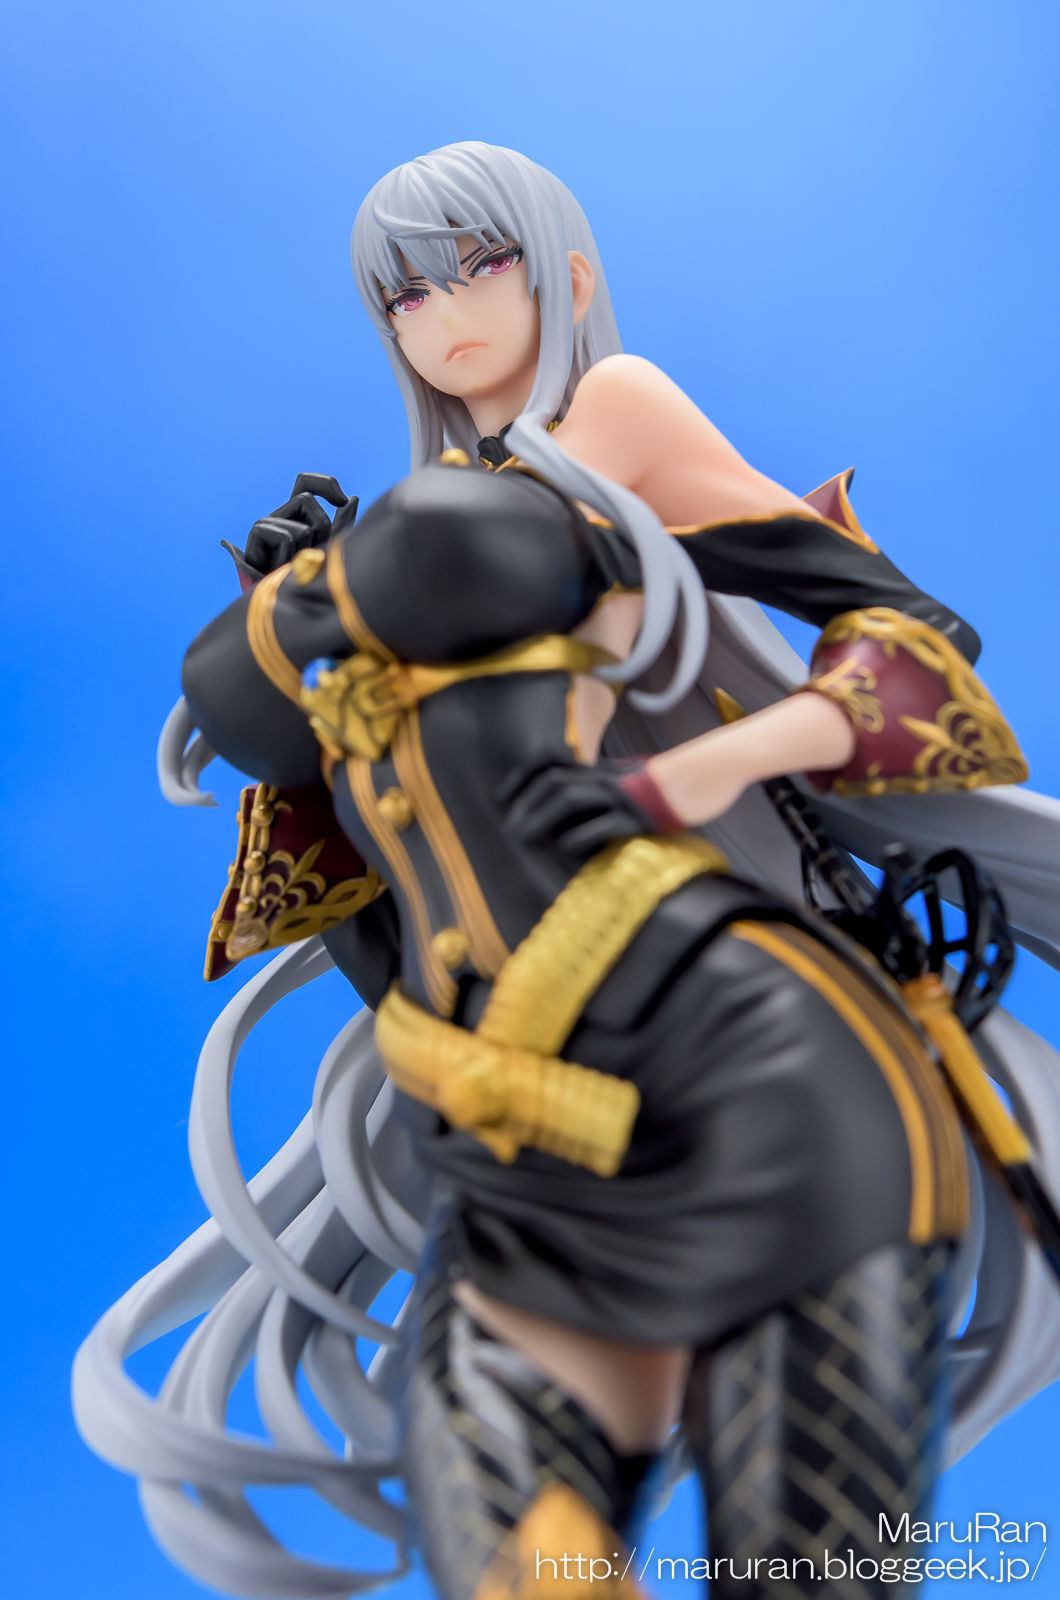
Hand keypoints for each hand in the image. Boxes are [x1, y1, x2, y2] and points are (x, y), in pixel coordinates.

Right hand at [222, 473, 358, 586]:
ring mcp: (267, 524)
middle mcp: (282, 515)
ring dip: (305, 549)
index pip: (306, 482)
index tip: (342, 500)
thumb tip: (352, 498)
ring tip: (296, 566)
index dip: (324, 484)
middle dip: (320, 526)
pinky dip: (289, 556)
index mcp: (298, 514)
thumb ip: (341, 525)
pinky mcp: (257, 535)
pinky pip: (284, 537)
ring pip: (300, 524)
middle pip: (305, 498)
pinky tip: (282, 568)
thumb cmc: (309, 579)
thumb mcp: (331, 550)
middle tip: (314, 551)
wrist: (283, 606)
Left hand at [502, 759, 668, 863]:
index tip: (501, 796)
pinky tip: (564, 848)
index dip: (521, 774)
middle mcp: (603, 777)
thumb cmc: (650, 793)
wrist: (694, 790)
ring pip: (572, 799)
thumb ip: (586, 788)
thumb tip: (549, 808)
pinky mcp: (638, 818)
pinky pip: (604, 824)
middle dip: (526, 803)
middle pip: (555, 782)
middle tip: (509, 828)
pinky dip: (580, 836)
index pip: (549, 759)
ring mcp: (620, 796)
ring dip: (540, 818)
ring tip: (522, 838)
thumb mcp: (614, 782)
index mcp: (596, 768)